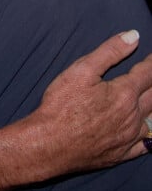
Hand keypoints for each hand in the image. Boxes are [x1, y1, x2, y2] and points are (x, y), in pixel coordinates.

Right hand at [34, 30, 151, 174]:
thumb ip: (110, 52)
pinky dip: (151, 135)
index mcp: (124, 93)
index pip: (148, 73)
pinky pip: (147, 144)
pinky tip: (149, 131)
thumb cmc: (61, 107)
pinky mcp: (122, 153)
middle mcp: (133, 116)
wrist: (48, 145)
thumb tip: (133, 36)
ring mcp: (129, 137)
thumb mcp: (81, 70)